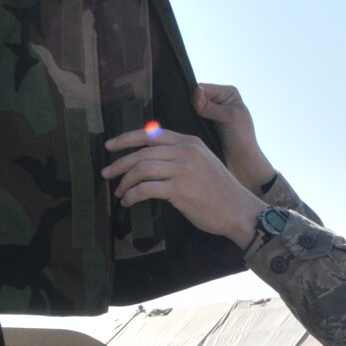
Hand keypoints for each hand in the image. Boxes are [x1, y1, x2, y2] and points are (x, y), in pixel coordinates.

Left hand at [102, 127, 258, 245]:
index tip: (110, 146)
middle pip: (142, 152)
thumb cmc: (221, 191)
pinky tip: (128, 201)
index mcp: (190, 142)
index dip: (126, 139)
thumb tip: (152, 160)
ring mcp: (183, 170)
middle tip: (106, 174)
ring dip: (125, 182)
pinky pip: (146, 189)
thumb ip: (182, 156)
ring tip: (119, 192)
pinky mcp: (180, 190)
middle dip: (119, 164)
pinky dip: (132, 195)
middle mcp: (185, 152)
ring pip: (141, 169)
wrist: (239, 210)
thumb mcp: (203, 162)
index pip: (151, 134)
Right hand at [193, 83, 275, 191]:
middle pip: (194, 98)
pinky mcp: (203, 127)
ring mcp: (209, 114)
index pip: (203, 87)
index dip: (194, 96)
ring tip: (187, 126)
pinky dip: (187, 126)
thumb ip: (211, 106)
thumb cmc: (241, 140)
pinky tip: (186, 132)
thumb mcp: (229, 118)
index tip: (190, 108)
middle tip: (187, 118)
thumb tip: (195, 92)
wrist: (242, 165)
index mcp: (227, 93)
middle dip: (189, 106)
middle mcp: (218, 100)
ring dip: (187, 117)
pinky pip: (189, 122)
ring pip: (190, 111)